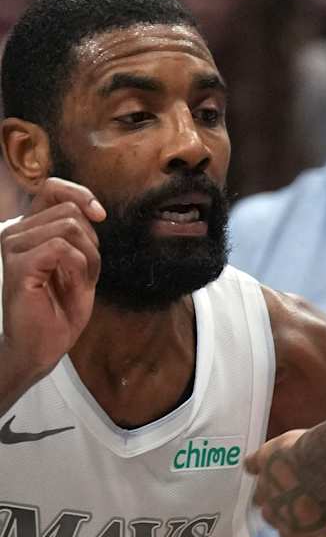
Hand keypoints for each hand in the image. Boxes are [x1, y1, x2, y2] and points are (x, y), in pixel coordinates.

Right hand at [0, 177, 103, 383]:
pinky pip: (63, 249)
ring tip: (75, 285)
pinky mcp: (19, 264)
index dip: (80, 194)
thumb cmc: (58, 311)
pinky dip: (79, 269)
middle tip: (84, 276)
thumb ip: (80, 235)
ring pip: (70, 228)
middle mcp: (16, 232)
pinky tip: (70, 287)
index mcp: (28, 228)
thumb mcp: (79, 266)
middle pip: (70, 212)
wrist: (41, 348)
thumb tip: (93, 210)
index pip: (52, 188)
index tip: (100, 216)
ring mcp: (13, 246)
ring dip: (88, 260)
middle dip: (92, 245)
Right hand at [249, 431, 325, 536]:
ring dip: (275, 491)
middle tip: (311, 502)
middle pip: (277, 520)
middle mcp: (274, 516)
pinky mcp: (264, 461)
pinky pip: (253, 464)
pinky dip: (260, 463)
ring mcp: (267, 488)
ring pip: (263, 495)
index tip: (323, 529)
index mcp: (295, 536)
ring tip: (294, 482)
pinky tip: (271, 458)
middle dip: (291, 513)